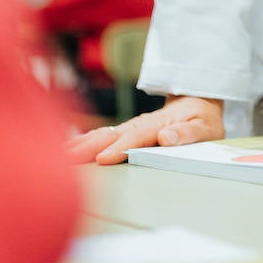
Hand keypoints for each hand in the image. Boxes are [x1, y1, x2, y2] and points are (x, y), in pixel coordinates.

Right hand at [66, 95, 223, 164]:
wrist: (197, 100)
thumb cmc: (202, 119)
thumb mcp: (204, 127)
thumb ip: (187, 133)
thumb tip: (167, 138)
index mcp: (159, 125)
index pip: (137, 137)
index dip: (120, 148)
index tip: (103, 159)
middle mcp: (140, 124)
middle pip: (111, 136)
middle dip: (88, 147)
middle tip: (64, 161)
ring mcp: (130, 126)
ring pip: (102, 134)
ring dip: (80, 144)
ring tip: (57, 155)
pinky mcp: (125, 131)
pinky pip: (102, 135)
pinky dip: (84, 140)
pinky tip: (68, 147)